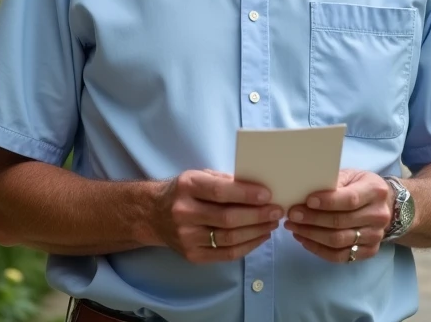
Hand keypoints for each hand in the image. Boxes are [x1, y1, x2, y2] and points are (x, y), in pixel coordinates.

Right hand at [152, 169, 282, 262]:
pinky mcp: (192, 255)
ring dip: (256, 232)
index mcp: (187, 187)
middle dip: (257, 215)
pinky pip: (226, 254)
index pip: (219, 191)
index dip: (246, 194)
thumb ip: (224, 181)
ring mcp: (186, 237)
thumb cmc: (183, 191)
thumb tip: (257, 188)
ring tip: (272, 224)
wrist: (153, 214)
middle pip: (227, 218)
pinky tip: (260, 237)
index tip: (268, 195)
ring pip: (229, 238)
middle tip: (277, 211)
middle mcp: (184, 212)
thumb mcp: (198, 176)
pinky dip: (247, 246)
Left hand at [284, 169, 393, 262]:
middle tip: (292, 215)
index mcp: (375, 191)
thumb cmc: (361, 185)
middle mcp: (378, 216)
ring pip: (338, 241)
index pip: (349, 200)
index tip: (307, 201)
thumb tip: (304, 191)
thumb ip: (332, 182)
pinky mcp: (369, 251)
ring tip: (293, 227)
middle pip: (341, 222)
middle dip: (312, 220)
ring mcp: (375, 236)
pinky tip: (304, 240)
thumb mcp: (350, 175)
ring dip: (311, 235)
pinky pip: (340, 256)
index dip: (327, 202)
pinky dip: (318, 250)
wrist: (385, 204)